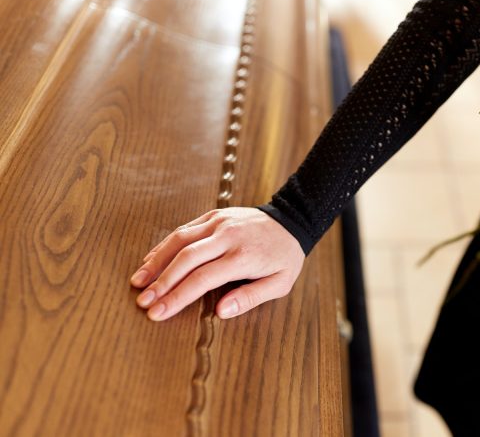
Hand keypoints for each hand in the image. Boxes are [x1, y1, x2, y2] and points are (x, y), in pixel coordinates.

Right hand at [129, 207, 304, 320]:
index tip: (157, 313)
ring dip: (156, 261)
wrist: (291, 220)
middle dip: (161, 282)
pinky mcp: (213, 215)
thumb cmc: (284, 257)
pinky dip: (164, 245)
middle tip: (142, 302)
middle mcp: (228, 236)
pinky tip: (150, 261)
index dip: (177, 297)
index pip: (203, 279)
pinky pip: (184, 229)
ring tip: (137, 282)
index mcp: (243, 256)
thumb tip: (221, 312)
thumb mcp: (280, 283)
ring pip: (179, 239)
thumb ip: (251, 297)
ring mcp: (219, 223)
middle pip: (186, 258)